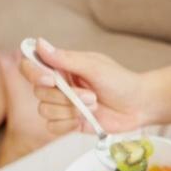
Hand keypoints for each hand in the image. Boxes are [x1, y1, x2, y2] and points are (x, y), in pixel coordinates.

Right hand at [19, 37, 151, 135]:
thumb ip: (65, 58)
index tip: (51, 79)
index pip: (31, 66)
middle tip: (91, 95)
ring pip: (45, 110)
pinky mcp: (69, 122)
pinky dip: (67, 124)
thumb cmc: (121, 81)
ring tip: (94, 106)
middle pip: (38, 92)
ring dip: (70, 110)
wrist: (139, 105)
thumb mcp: (94, 66)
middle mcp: (59, 84)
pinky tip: (83, 120)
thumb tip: (39, 43)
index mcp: (62, 66)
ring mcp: (63, 104)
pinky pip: (52, 126)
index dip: (34, 73)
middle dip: (65, 97)